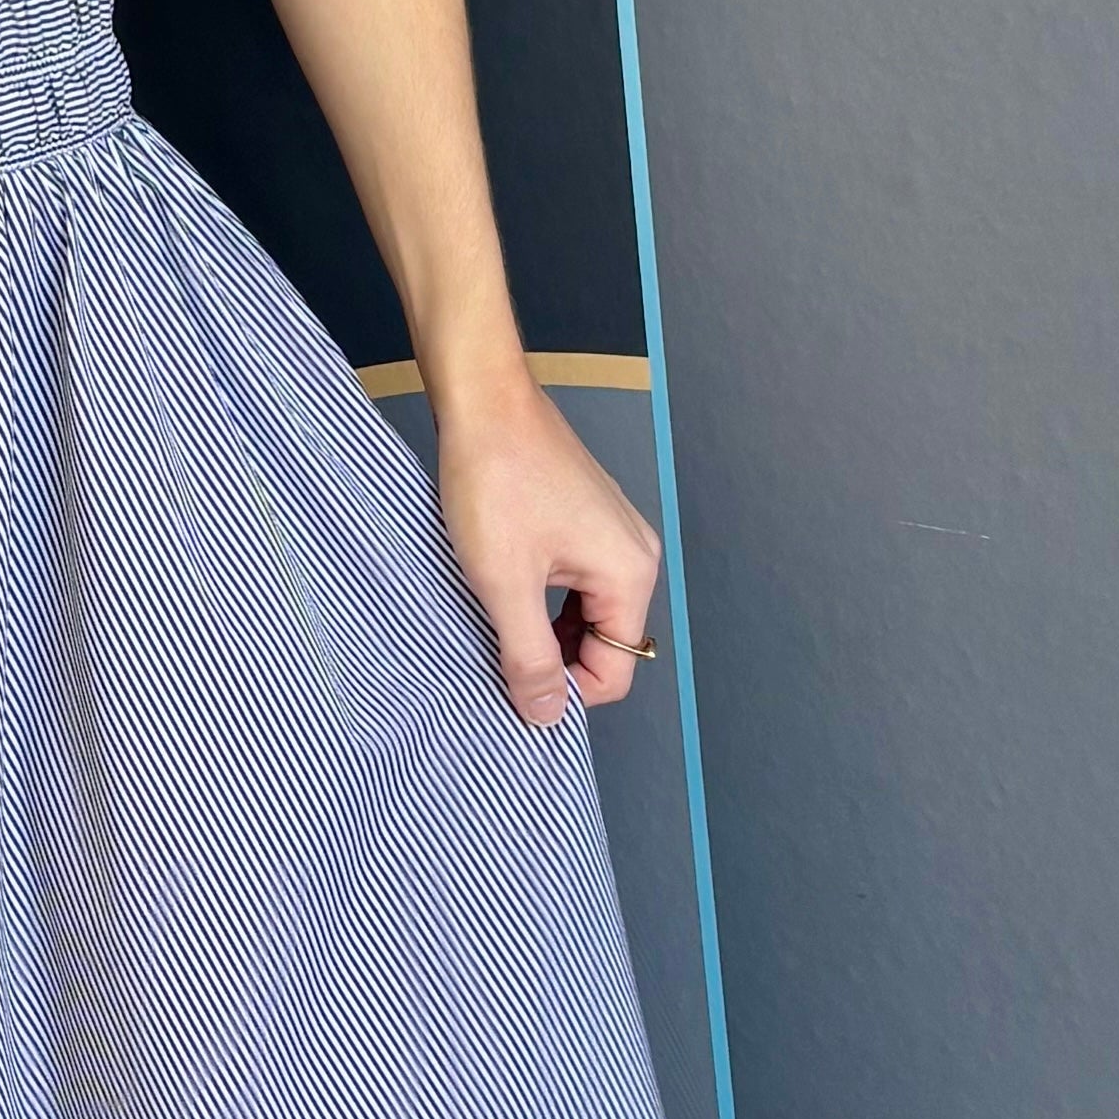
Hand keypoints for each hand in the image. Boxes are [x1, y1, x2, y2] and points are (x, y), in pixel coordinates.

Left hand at [428, 381, 663, 731]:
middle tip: (495, 654)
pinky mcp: (588, 520)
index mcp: (630, 574)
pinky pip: (575, 583)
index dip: (565, 692)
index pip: (616, 671)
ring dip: (544, 630)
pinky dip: (543, 600)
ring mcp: (613, 534)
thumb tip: (547, 717)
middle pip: (606, 644)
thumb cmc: (495, 480)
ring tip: (494, 619)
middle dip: (555, 660)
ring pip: (586, 614)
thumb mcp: (504, 582)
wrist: (483, 401)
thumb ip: (530, 656)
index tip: (512, 687)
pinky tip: (503, 591)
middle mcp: (635, 555)